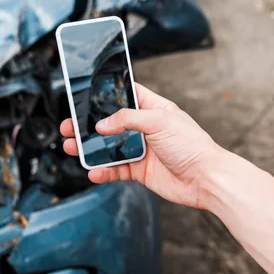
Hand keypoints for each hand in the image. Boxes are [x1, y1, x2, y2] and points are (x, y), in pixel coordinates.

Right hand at [60, 83, 224, 208]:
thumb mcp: (159, 121)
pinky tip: (93, 171)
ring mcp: (142, 150)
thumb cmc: (192, 145)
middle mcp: (145, 129)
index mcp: (153, 109)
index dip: (106, 94)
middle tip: (69, 126)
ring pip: (109, 148)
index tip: (85, 94)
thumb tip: (102, 125)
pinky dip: (103, 171)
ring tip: (71, 148)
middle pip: (110, 123)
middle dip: (88, 125)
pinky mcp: (140, 171)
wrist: (205, 179)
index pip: (126, 95)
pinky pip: (116, 170)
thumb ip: (128, 119)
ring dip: (90, 148)